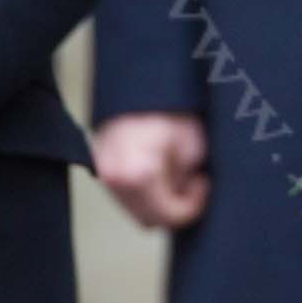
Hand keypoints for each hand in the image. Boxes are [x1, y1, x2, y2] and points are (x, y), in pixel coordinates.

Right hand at [94, 112, 208, 229]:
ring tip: (174, 169)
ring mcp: (103, 174)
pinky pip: (124, 194)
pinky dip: (143, 190)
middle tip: (191, 181)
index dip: (191, 207)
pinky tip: (158, 166)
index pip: (166, 217)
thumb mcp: (192, 148)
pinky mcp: (99, 167)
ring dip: (157, 200)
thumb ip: (185, 183)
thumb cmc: (171, 108)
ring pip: (134, 209)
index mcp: (138, 175)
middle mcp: (114, 180)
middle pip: (147, 220)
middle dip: (173, 206)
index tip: (202, 184)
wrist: (143, 82)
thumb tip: (183, 197)